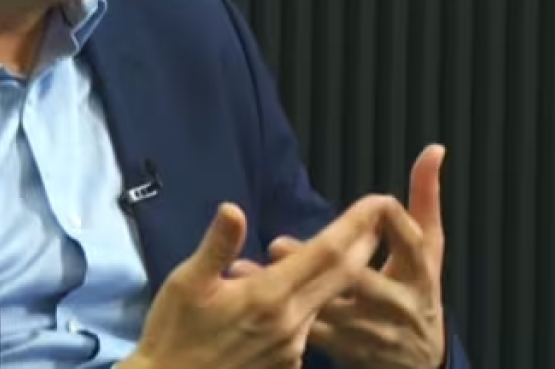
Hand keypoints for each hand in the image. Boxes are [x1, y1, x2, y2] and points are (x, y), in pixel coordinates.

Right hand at [121, 195, 400, 368]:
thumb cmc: (173, 333)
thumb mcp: (185, 284)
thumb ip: (217, 247)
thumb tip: (233, 209)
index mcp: (268, 296)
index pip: (326, 253)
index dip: (354, 226)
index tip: (376, 203)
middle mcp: (290, 322)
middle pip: (341, 277)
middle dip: (365, 245)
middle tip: (381, 219)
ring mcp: (292, 348)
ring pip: (325, 300)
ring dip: (340, 273)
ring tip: (348, 248)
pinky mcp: (287, 365)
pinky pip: (308, 324)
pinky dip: (312, 301)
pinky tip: (302, 292)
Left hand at [264, 145, 448, 368]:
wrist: (421, 363)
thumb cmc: (419, 288)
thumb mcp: (430, 248)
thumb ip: (426, 197)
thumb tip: (434, 148)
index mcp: (419, 273)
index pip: (409, 242)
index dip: (387, 220)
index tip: (370, 202)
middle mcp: (397, 304)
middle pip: (357, 280)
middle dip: (317, 261)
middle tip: (275, 245)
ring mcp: (372, 331)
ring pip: (324, 308)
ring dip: (282, 291)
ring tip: (243, 270)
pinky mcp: (348, 351)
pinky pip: (311, 336)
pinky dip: (279, 320)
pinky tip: (246, 305)